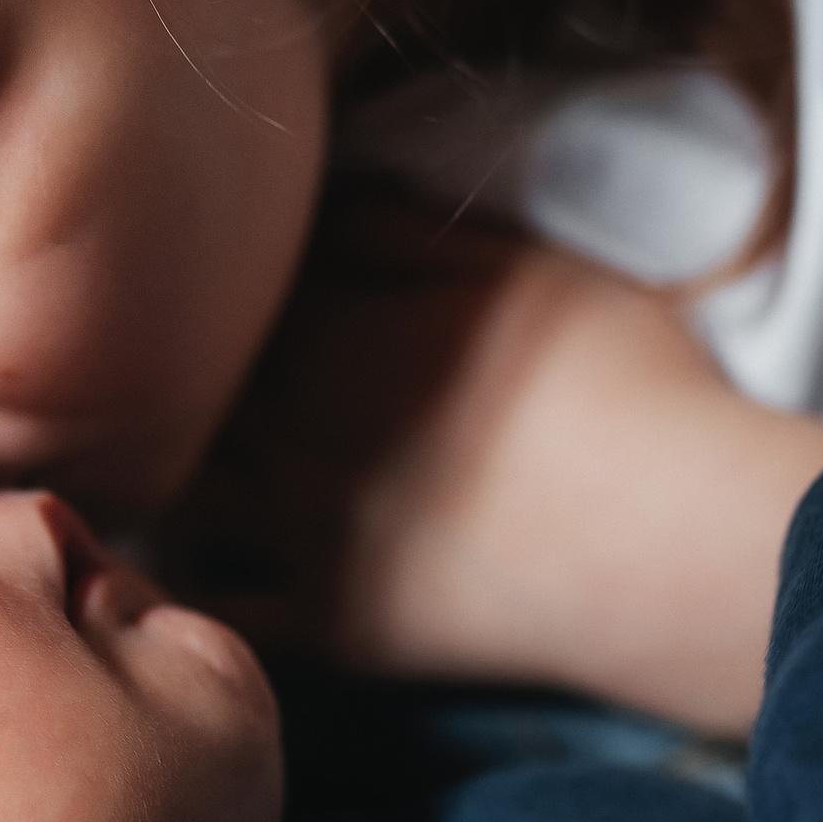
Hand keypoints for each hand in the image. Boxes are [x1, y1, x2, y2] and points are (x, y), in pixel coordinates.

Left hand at [159, 182, 822, 731]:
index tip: (189, 279)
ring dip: (157, 464)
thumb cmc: (617, 381)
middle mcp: (286, 429)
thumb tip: (306, 198)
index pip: (209, 301)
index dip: (189, 288)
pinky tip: (182, 553)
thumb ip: (391, 223)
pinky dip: (180, 579)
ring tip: (153, 446)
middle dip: (149, 374)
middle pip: (171, 394)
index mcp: (325, 329)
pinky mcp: (329, 623)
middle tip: (146, 363)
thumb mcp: (515, 260)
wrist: (675, 539)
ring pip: (170, 491)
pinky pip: (216, 602)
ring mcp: (298, 533)